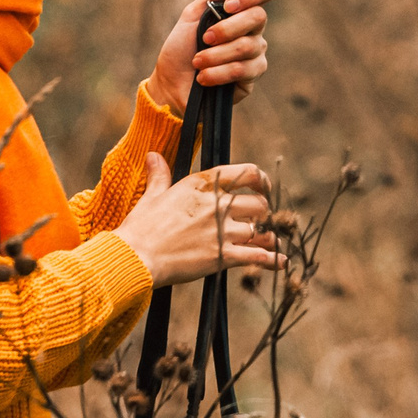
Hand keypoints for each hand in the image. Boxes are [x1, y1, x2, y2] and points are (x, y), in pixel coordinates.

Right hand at [113, 153, 280, 287]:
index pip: (245, 172)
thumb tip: (154, 155)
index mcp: (202, 185)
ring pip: (260, 230)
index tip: (263, 186)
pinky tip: (280, 262)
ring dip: (264, 236)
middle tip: (255, 219)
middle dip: (260, 212)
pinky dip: (272, 260)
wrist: (136, 257)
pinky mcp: (223, 257)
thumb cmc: (141, 227)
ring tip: (265, 240)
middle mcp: (217, 205)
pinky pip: (258, 257)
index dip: (260, 179)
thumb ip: (160, 175)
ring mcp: (222, 231)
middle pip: (259, 204)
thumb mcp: (152, 196)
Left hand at [149, 0, 278, 113]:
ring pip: (247, 46)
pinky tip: (203, 77)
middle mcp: (253, 30)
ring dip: (215, 54)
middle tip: (204, 38)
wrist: (171, 84)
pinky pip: (242, 70)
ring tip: (197, 62)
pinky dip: (218, 72)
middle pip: (258, 17)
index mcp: (241, 10)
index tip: (229, 4)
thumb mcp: (193, 13)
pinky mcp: (251, 77)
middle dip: (226, 28)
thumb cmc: (181, 48)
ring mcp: (255, 53)